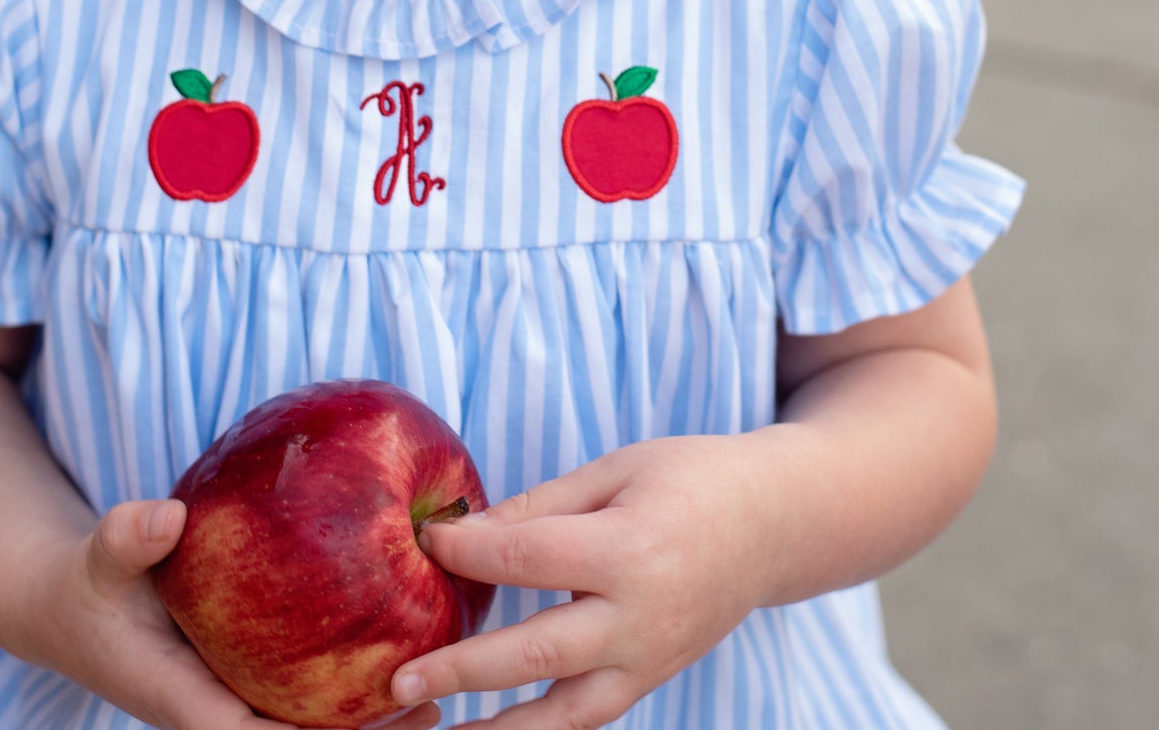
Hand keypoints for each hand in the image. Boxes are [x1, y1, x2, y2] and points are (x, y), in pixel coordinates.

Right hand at [24, 498, 442, 729]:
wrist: (78, 608)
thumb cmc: (93, 584)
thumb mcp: (102, 555)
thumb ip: (127, 537)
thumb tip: (166, 517)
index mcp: (184, 702)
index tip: (367, 722)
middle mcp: (217, 712)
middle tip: (432, 709)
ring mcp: (234, 701)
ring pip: (305, 726)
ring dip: (365, 722)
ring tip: (439, 702)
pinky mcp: (246, 683)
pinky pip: (301, 694)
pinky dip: (346, 687)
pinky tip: (403, 651)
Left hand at [388, 436, 786, 728]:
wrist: (774, 525)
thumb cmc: (689, 479)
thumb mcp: (616, 469)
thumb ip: (542, 505)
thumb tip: (467, 531)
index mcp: (629, 549)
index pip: (528, 559)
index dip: (467, 551)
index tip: (423, 541)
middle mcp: (640, 619)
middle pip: (536, 653)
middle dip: (462, 669)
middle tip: (399, 679)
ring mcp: (650, 661)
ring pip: (564, 714)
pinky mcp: (653, 682)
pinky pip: (590, 717)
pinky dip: (542, 729)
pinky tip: (494, 729)